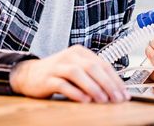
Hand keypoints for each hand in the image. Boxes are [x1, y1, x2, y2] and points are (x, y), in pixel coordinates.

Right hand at [10, 45, 129, 102]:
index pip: (102, 64)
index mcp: (80, 52)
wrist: (29, 74)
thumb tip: (115, 91)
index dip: (115, 79)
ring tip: (103, 100)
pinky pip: (62, 84)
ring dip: (93, 87)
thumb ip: (93, 75)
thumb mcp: (77, 69)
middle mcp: (70, 55)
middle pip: (92, 67)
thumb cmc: (58, 73)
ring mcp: (58, 65)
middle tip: (117, 99)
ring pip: (78, 73)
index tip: (124, 94)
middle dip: (107, 84)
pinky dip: (75, 92)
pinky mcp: (47, 78)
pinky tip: (84, 101)